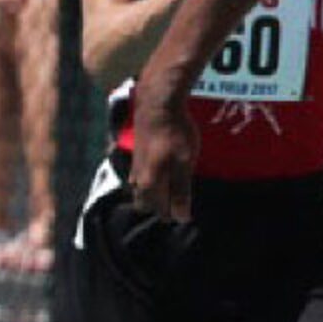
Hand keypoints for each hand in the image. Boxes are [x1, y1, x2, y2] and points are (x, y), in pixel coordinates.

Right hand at [128, 82, 198, 221]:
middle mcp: (137, 179)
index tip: (188, 211)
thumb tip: (181, 217)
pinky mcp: (135, 155)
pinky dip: (151, 181)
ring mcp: (134, 166)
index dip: (176, 214)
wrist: (158, 105)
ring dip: (155, 194)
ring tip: (172, 189)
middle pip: (147, 204)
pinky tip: (162, 174)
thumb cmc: (175, 134)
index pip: (161, 211)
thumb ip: (181, 190)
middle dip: (162, 207)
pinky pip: (140, 178)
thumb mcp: (184, 163)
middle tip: (180, 201)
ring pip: (141, 191)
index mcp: (149, 184)